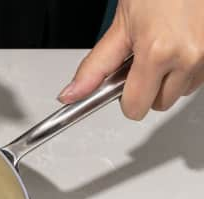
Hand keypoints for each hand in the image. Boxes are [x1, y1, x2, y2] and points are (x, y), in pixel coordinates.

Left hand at [58, 0, 203, 119]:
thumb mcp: (121, 25)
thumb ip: (96, 66)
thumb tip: (72, 94)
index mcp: (158, 52)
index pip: (136, 108)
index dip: (125, 98)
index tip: (122, 84)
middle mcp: (188, 57)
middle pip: (159, 104)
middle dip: (147, 88)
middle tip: (142, 58)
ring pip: (182, 92)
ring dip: (171, 78)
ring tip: (164, 46)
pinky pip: (199, 76)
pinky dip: (188, 67)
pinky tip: (179, 44)